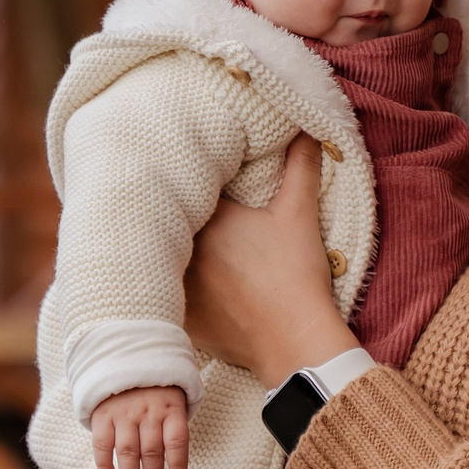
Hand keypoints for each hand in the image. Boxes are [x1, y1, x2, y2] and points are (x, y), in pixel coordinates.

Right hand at [89, 385, 188, 468]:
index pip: (177, 440)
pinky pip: (103, 443)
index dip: (179, 462)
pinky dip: (104, 463)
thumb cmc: (153, 387)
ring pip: (127, 451)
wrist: (123, 358)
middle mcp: (147, 412)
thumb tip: (174, 460)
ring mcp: (124, 413)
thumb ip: (172, 423)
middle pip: (152, 450)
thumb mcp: (171, 397)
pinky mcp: (103, 414)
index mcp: (170, 407)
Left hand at [184, 134, 359, 385]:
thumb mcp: (300, 213)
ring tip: (171, 250)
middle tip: (184, 215)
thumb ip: (300, 167)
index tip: (196, 185)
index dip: (191, 188)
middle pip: (169, 227)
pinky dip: (170, 295)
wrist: (296, 339)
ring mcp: (179, 288)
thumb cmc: (297, 274)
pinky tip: (176, 290)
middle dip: (175, 220)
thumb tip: (306, 129)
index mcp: (209, 219)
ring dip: (167, 256)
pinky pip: (166, 302)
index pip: (187, 193)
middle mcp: (185, 252)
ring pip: (161, 263)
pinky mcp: (182, 320)